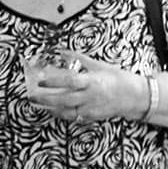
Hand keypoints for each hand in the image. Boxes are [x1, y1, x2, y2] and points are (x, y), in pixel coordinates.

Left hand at [24, 51, 143, 123]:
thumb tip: (65, 51)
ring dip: (51, 108)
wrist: (135, 96)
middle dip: (45, 99)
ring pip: (65, 111)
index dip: (54, 81)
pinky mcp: (91, 117)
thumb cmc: (119, 79)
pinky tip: (56, 110)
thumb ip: (82, 60)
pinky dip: (63, 114)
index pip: (70, 81)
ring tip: (41, 104)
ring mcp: (90, 109)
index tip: (40, 80)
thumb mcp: (101, 66)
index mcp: (93, 82)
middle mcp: (90, 96)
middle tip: (32, 96)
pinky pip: (73, 117)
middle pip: (63, 99)